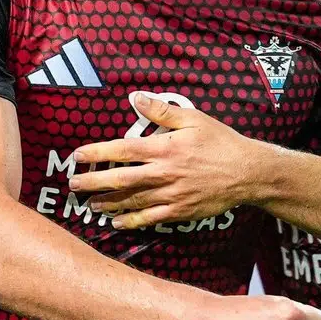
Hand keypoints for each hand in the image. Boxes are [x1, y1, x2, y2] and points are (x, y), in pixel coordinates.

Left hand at [71, 91, 267, 227]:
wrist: (247, 172)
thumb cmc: (220, 142)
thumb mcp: (193, 118)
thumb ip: (162, 110)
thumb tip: (135, 97)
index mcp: (164, 148)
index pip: (122, 150)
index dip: (97, 153)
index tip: (77, 156)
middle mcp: (164, 173)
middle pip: (120, 179)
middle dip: (93, 182)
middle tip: (73, 185)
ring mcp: (171, 194)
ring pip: (132, 200)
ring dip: (107, 203)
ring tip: (89, 204)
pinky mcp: (179, 211)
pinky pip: (149, 218)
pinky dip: (130, 221)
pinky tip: (115, 222)